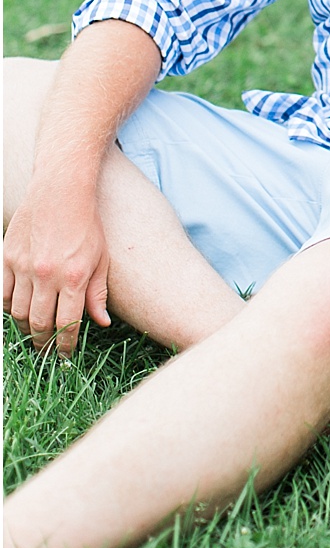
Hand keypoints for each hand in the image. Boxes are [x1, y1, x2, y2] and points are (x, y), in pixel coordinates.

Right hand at [3, 186, 111, 358]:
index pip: (67, 325)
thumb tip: (102, 323)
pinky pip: (5, 295)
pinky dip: (10, 309)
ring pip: (19, 314)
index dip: (65, 346)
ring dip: (26, 329)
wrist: (61, 191)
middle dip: (44, 344)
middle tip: (46, 352)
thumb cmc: (86, 224)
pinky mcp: (8, 258)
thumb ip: (98, 293)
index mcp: (73, 277)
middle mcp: (47, 275)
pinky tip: (20, 312)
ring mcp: (24, 267)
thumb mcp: (101, 258)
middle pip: (40, 324)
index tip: (65, 356)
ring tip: (34, 333)